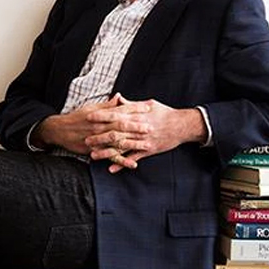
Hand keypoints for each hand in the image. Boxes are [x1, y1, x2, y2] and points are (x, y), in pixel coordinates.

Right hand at [33, 94, 152, 154]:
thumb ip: (107, 105)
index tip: (148, 107)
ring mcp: (99, 139)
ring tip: (147, 145)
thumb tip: (119, 96)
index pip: (121, 110)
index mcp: (102, 114)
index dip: (135, 108)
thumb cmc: (77, 117)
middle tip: (151, 126)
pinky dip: (122, 161)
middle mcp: (101, 126)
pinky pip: (111, 157)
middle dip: (137, 126)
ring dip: (133, 143)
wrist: (60, 130)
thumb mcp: (92, 108)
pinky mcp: (96, 150)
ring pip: (118, 141)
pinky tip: (133, 164)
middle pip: (121, 125)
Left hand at [86, 95, 206, 171]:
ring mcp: (142, 141)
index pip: (116, 115)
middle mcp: (138, 128)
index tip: (89, 117)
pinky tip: (111, 168)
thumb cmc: (166, 113)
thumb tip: (119, 99)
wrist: (182, 126)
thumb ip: (132, 104)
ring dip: (106, 152)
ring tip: (93, 155)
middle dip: (99, 136)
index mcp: (137, 115)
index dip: (102, 116)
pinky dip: (122, 164)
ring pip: (121, 147)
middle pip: (115, 132)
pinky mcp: (147, 151)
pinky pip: (132, 158)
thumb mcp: (149, 104)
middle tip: (86, 139)